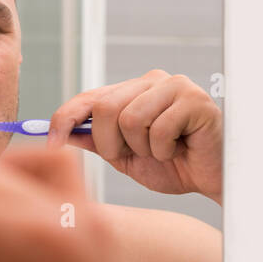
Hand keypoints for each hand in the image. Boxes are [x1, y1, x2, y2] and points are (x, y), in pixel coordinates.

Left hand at [47, 70, 221, 203]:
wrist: (212, 181)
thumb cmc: (174, 167)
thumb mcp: (125, 157)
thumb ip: (96, 142)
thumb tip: (60, 134)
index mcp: (131, 91)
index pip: (88, 97)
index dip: (64, 118)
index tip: (50, 144)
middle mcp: (151, 81)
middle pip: (104, 107)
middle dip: (109, 142)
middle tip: (130, 155)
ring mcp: (174, 86)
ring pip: (129, 118)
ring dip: (140, 148)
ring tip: (161, 151)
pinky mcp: (194, 100)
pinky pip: (157, 129)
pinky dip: (163, 150)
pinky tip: (180, 149)